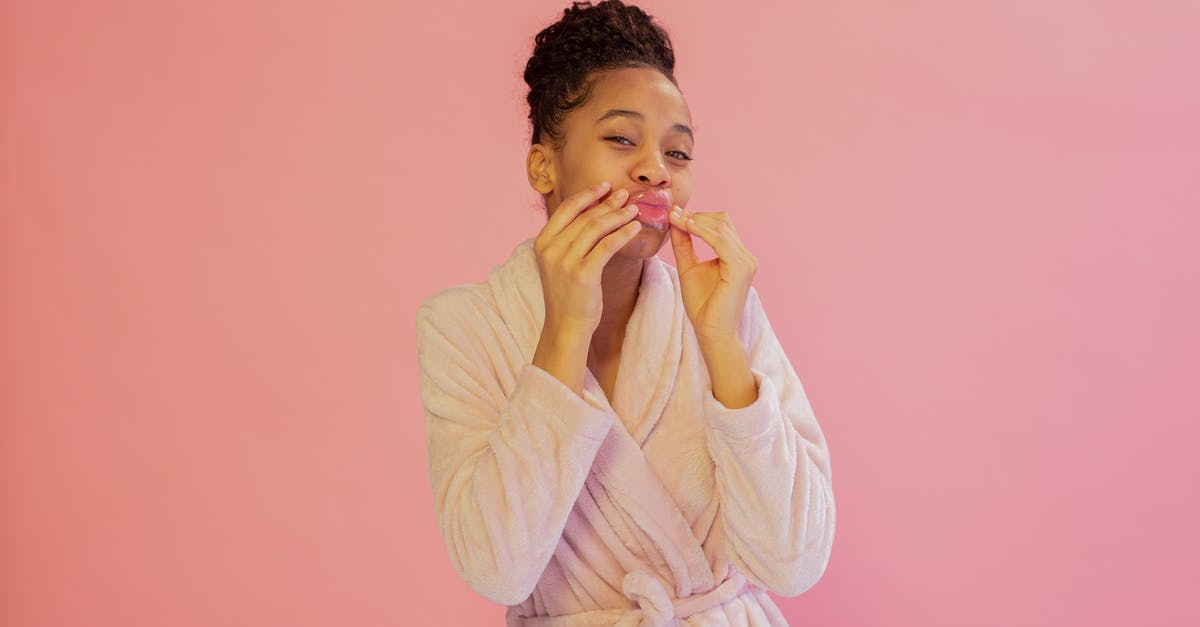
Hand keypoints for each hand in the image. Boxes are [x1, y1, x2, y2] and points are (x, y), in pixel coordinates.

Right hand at [532, 181, 641, 336]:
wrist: (565, 325)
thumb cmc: (567, 293)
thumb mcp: (560, 262)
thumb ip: (569, 239)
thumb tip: (593, 213)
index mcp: (542, 242)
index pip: (567, 209)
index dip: (588, 194)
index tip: (605, 186)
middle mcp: (551, 249)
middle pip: (585, 217)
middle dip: (608, 203)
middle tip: (626, 195)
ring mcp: (565, 261)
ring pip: (597, 228)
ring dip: (619, 215)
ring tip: (634, 209)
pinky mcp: (583, 273)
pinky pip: (608, 245)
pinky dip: (623, 234)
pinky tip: (635, 228)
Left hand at [667, 204, 758, 343]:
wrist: (712, 331)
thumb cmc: (703, 305)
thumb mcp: (689, 267)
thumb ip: (684, 245)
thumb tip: (675, 222)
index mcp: (736, 256)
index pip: (720, 225)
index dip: (697, 216)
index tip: (673, 212)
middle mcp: (745, 256)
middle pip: (722, 221)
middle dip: (696, 215)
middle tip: (672, 213)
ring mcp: (745, 261)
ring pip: (721, 227)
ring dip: (696, 220)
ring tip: (674, 218)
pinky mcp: (740, 268)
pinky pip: (720, 241)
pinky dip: (702, 231)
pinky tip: (686, 227)